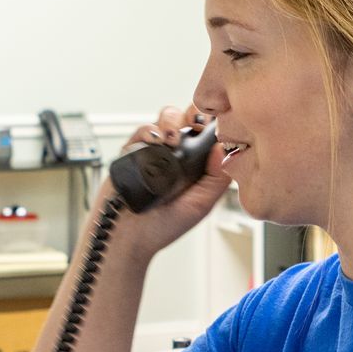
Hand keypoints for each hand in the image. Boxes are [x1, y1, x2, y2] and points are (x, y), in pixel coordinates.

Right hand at [95, 104, 230, 258]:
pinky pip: (141, 130)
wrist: (130, 237)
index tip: (218, 124)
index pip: (208, 132)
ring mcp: (154, 149)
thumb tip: (223, 149)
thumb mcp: (201, 205)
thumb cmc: (164, 226)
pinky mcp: (132, 150)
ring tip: (173, 139)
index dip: (214, 122)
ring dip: (172, 121)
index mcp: (196, 162)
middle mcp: (176, 152)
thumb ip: (217, 179)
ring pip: (165, 117)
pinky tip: (155, 142)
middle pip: (188, 116)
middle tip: (197, 124)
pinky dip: (149, 131)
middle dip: (194, 113)